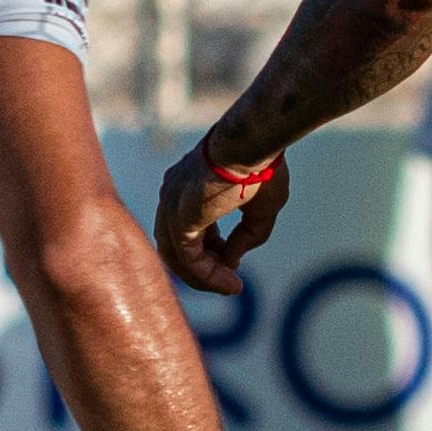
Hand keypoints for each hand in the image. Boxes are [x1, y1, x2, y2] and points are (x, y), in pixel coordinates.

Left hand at [155, 142, 290, 294]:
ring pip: (176, 257)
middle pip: (174, 244)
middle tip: (227, 281)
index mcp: (186, 186)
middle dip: (201, 266)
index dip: (209, 249)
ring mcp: (171, 207)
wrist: (252, 144)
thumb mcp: (260, 208)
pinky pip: (188, 259)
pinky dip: (207, 275)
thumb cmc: (260, 166)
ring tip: (230, 286)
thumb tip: (232, 261)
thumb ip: (246, 236)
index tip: (232, 260)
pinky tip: (230, 282)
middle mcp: (171, 195)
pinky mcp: (179, 219)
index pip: (186, 227)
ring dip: (202, 277)